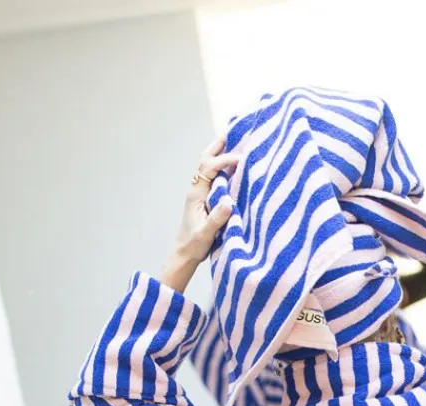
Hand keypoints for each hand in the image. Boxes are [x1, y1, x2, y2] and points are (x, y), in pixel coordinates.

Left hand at [158, 140, 237, 293]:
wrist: (184, 254)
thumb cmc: (194, 245)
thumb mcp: (206, 233)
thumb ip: (217, 218)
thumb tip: (228, 201)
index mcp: (196, 193)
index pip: (210, 167)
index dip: (225, 160)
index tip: (242, 160)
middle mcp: (196, 188)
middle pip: (205, 159)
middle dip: (218, 145)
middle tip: (233, 132)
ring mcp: (199, 192)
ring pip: (207, 165)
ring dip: (218, 152)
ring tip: (233, 142)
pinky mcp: (203, 198)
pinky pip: (211, 175)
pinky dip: (220, 166)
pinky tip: (231, 167)